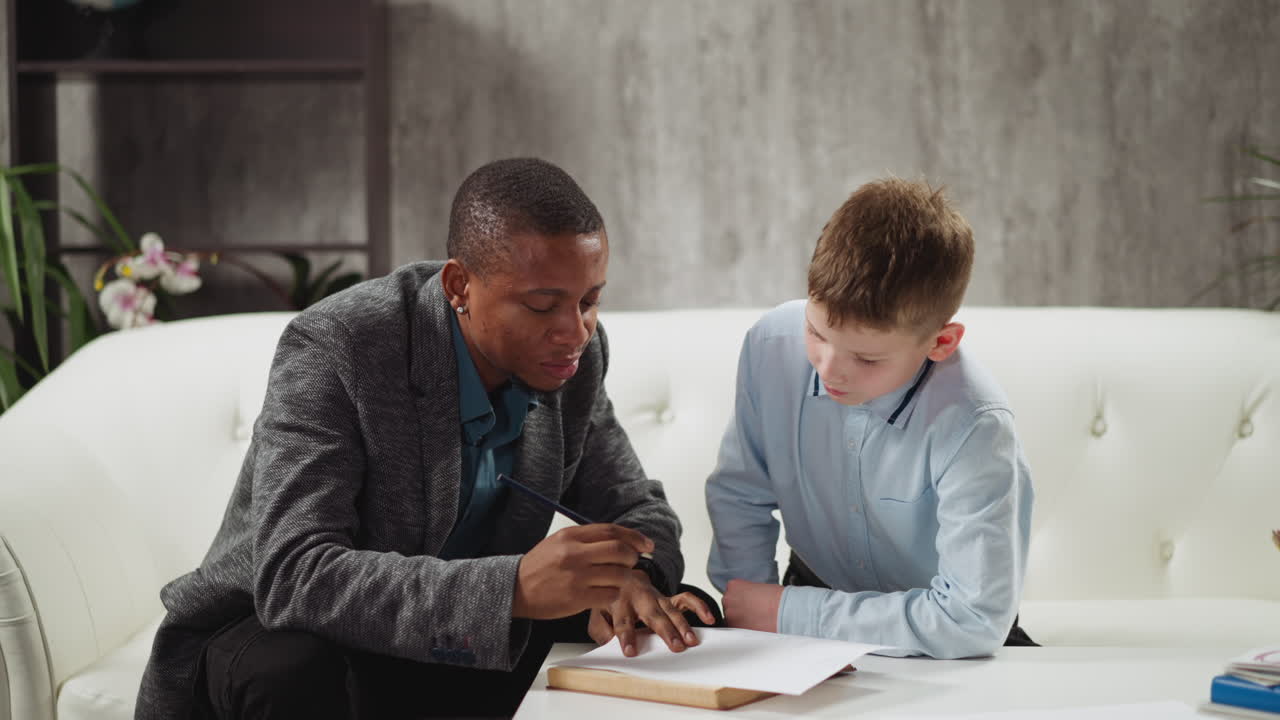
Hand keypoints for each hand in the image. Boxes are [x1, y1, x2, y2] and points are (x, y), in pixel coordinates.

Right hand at [512, 524, 652, 619]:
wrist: (515, 589)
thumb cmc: (540, 566)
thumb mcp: (560, 542)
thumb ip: (587, 539)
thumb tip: (621, 540)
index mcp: (571, 535)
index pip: (611, 531)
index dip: (634, 537)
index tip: (646, 544)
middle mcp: (574, 553)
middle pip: (619, 550)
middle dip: (633, 557)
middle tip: (632, 562)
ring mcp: (576, 576)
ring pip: (618, 574)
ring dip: (625, 577)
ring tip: (618, 579)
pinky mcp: (577, 598)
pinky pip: (609, 595)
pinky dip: (613, 594)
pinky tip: (605, 593)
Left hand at [587, 573, 718, 656]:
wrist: (621, 574)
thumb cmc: (610, 599)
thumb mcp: (596, 612)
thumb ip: (600, 629)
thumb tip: (610, 644)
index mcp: (618, 601)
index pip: (622, 622)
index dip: (626, 637)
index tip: (631, 652)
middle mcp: (639, 597)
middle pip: (653, 614)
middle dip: (665, 631)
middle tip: (676, 646)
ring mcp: (655, 596)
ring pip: (671, 609)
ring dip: (682, 624)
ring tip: (691, 640)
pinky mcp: (668, 597)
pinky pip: (686, 598)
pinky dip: (698, 606)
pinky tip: (709, 618)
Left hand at [722, 578, 782, 632]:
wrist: (785, 612)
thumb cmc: (777, 599)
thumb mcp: (759, 588)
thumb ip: (747, 593)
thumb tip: (746, 601)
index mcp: (733, 586)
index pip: (731, 593)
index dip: (742, 599)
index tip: (749, 603)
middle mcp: (728, 599)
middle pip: (729, 606)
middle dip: (739, 610)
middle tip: (753, 613)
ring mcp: (730, 615)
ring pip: (732, 619)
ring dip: (741, 621)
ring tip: (756, 620)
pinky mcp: (736, 630)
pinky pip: (737, 631)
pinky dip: (744, 630)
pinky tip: (756, 627)